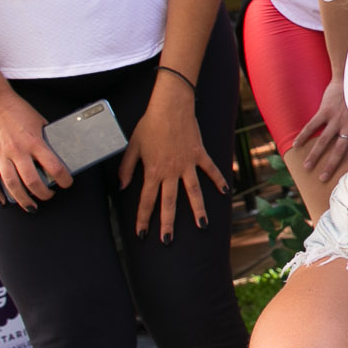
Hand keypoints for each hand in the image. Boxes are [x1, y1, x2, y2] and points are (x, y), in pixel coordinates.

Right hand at [0, 88, 70, 210]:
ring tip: (31, 206)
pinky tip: (1, 201)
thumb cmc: (18, 109)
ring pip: (12, 185)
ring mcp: (0, 154)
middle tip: (49, 196)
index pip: (54, 166)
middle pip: (32, 181)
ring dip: (22, 199)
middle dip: (43, 194)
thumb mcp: (39, 121)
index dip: (63, 179)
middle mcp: (17, 150)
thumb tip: (58, 153)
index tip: (67, 183)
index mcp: (35, 141)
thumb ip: (46, 139)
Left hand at [120, 76, 229, 240]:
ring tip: (202, 226)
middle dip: (167, 223)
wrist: (171, 107)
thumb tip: (122, 186)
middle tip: (167, 240)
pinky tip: (225, 192)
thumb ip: (127, 168)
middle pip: (169, 202)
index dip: (143, 218)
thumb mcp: (133, 146)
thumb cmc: (149, 124)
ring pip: (193, 192)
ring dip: (198, 210)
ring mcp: (187, 164)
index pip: (146, 200)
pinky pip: (210, 170)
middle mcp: (171, 172)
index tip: (142, 234)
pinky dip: (218, 180)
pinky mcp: (199, 155)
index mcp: (152, 171)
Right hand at [291, 77, 347, 180]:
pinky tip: (296, 145)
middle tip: (322, 178)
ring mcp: (335, 118)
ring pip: (323, 141)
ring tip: (306, 167)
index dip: (347, 162)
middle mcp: (346, 126)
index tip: (342, 176)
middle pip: (337, 150)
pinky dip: (304, 136)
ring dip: (314, 155)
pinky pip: (312, 126)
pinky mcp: (325, 110)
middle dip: (329, 165)